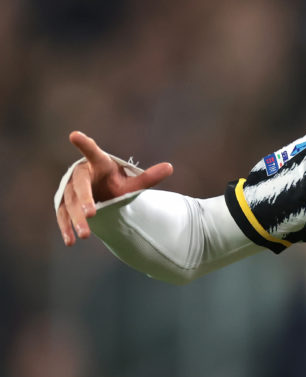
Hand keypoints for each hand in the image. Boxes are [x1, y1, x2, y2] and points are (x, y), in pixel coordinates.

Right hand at [56, 131, 172, 245]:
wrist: (101, 193)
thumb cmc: (117, 183)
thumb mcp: (132, 182)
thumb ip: (148, 177)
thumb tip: (170, 167)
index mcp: (98, 163)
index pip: (92, 152)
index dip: (84, 144)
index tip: (74, 135)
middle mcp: (81, 174)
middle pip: (80, 186)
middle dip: (84, 200)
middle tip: (91, 214)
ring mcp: (69, 189)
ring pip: (69, 203)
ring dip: (76, 219)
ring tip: (85, 235)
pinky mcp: (64, 203)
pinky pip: (62, 215)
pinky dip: (66, 228)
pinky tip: (70, 241)